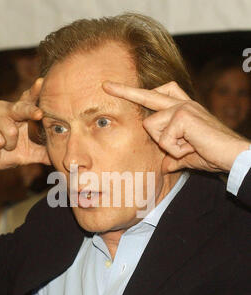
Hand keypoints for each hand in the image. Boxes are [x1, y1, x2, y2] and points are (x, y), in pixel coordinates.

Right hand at [0, 78, 49, 177]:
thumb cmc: (4, 154)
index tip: (42, 82)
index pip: (28, 99)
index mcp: (18, 112)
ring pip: (11, 130)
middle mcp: (5, 108)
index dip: (35, 91)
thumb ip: (42, 153)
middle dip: (31, 111)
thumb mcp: (27, 154)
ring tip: (3, 147)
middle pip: (22, 107)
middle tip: (39, 114)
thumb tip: (61, 156)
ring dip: (10, 146)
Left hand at [103, 80, 250, 173]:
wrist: (232, 155)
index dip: (137, 92)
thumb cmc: (212, 154)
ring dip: (166, 144)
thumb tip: (162, 167)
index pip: (156, 95)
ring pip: (151, 126)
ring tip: (186, 147)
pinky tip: (189, 148)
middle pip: (146, 97)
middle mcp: (181, 103)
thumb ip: (172, 158)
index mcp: (181, 109)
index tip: (116, 87)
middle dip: (124, 91)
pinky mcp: (184, 115)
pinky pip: (164, 138)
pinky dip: (175, 150)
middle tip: (105, 85)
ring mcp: (182, 107)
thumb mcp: (186, 156)